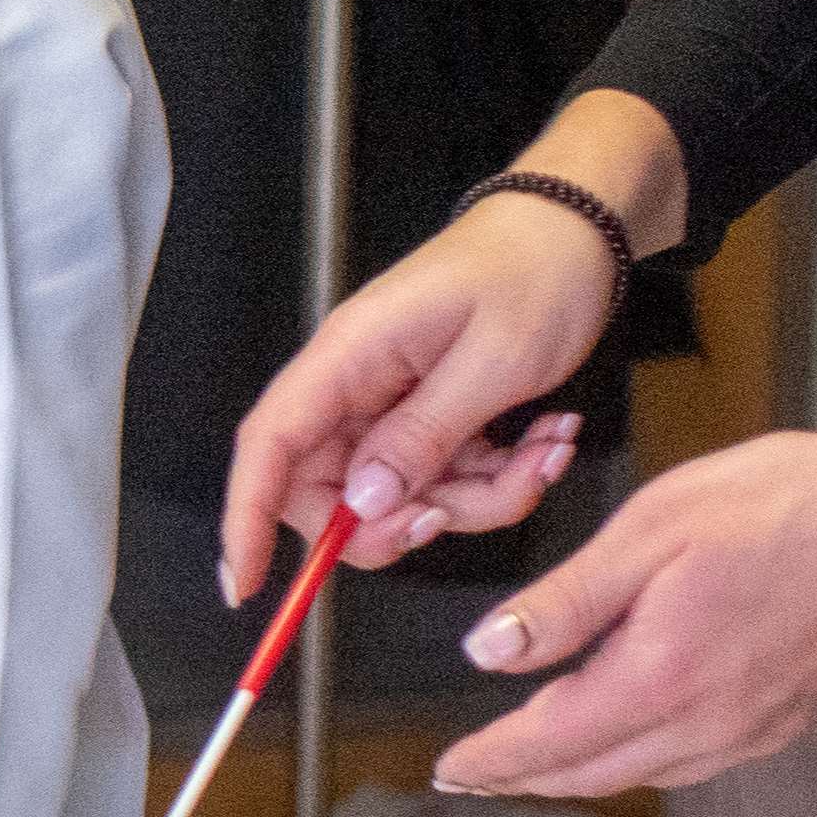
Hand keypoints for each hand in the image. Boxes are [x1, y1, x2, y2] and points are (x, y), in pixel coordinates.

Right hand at [221, 190, 621, 599]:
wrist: (576, 234)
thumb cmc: (532, 271)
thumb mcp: (490, 361)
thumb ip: (423, 437)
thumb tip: (363, 502)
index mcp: (349, 357)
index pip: (269, 445)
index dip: (244, 516)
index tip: (240, 583)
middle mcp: (357, 385)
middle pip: (333, 492)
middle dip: (402, 521)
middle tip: (459, 510)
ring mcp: (393, 404)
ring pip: (402, 498)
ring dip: (477, 499)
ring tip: (541, 452)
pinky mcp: (431, 417)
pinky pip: (446, 481)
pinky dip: (499, 480)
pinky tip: (544, 441)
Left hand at [435, 426, 816, 797]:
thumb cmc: (786, 505)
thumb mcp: (653, 528)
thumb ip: (568, 599)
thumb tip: (490, 652)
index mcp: (663, 676)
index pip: (552, 740)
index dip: (494, 760)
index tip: (450, 769)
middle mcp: (711, 723)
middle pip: (595, 772)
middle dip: (526, 777)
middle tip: (476, 774)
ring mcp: (758, 730)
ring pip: (647, 772)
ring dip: (583, 772)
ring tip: (537, 760)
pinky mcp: (793, 720)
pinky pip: (698, 760)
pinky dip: (645, 758)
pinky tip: (632, 735)